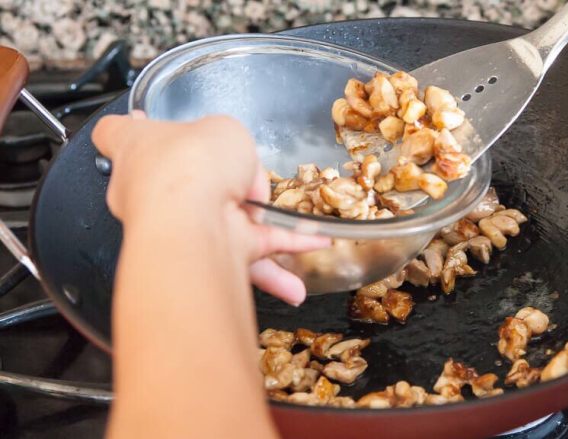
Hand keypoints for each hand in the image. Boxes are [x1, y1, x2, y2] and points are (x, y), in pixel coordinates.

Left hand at [92, 112, 328, 304]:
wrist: (194, 219)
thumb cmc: (189, 164)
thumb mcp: (221, 128)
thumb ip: (230, 145)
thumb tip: (239, 169)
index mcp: (137, 149)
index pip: (118, 133)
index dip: (133, 125)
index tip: (141, 119)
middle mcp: (151, 191)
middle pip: (184, 185)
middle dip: (220, 186)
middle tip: (246, 178)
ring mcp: (181, 227)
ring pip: (226, 225)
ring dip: (264, 228)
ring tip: (297, 223)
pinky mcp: (211, 255)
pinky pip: (254, 250)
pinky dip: (286, 249)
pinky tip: (317, 245)